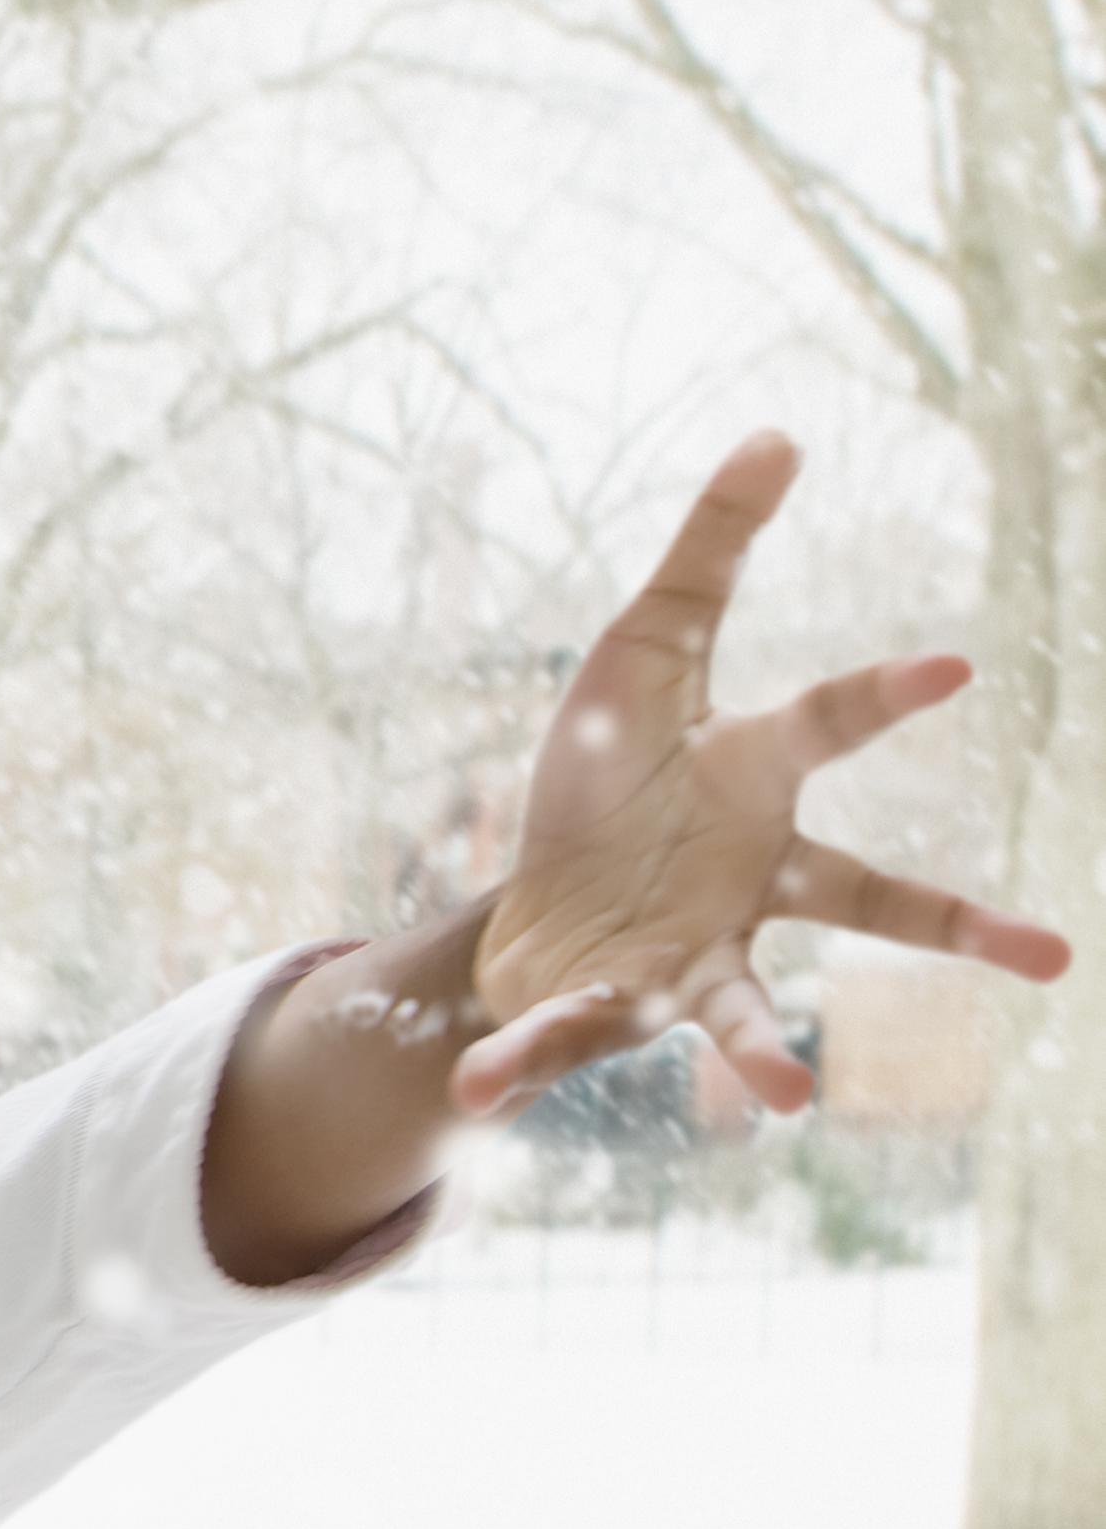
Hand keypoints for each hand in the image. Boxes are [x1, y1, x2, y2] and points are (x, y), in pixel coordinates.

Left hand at [464, 430, 1070, 1116]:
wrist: (544, 893)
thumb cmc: (615, 767)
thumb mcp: (643, 647)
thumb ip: (709, 554)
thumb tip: (777, 435)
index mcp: (756, 778)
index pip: (828, 723)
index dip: (884, 692)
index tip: (953, 664)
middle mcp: (754, 876)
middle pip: (867, 897)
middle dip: (954, 923)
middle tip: (1054, 955)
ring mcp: (695, 947)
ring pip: (745, 1001)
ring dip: (758, 1045)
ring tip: (782, 1093)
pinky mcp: (618, 1003)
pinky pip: (571, 1035)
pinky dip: (525, 1060)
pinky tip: (480, 1088)